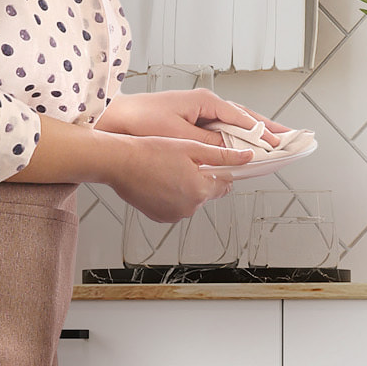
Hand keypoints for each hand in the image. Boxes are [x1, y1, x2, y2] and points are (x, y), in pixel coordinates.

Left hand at [96, 87, 288, 148]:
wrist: (116, 120)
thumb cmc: (142, 122)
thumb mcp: (181, 136)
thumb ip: (210, 143)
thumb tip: (234, 150)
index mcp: (205, 102)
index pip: (243, 117)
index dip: (263, 132)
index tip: (281, 142)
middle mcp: (205, 104)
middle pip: (245, 116)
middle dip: (268, 127)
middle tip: (291, 137)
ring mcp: (199, 111)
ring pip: (235, 122)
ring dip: (254, 132)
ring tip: (275, 141)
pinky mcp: (192, 120)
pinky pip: (222, 128)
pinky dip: (236, 136)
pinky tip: (244, 146)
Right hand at [103, 135, 238, 223]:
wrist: (120, 163)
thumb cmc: (150, 152)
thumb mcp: (191, 148)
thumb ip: (222, 155)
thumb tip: (246, 157)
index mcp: (200, 190)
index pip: (226, 184)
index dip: (220, 170)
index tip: (213, 162)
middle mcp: (189, 207)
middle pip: (208, 192)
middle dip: (201, 177)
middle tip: (183, 162)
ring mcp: (175, 215)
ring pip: (192, 199)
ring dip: (187, 187)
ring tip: (169, 170)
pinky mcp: (162, 217)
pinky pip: (177, 206)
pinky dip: (173, 195)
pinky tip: (162, 181)